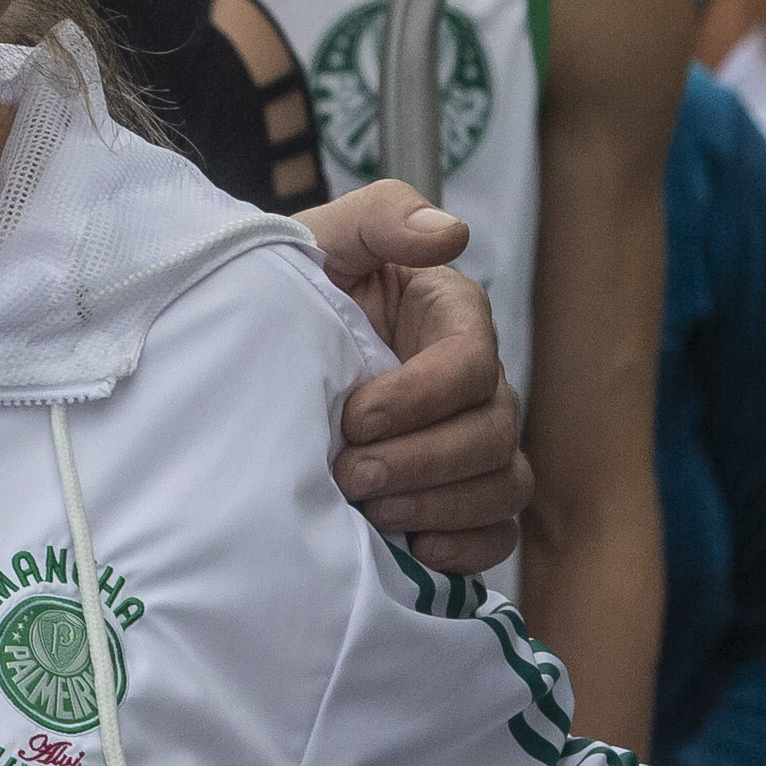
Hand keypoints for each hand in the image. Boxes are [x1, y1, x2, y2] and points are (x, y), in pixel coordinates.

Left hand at [303, 186, 527, 578]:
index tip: (352, 416)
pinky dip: (466, 547)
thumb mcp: (322, 239)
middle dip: (419, 461)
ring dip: (437, 505)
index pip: (471, 363)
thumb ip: (380, 217)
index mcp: (452, 317)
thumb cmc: (295, 292)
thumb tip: (451, 232)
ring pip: (503, 485)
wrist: (262, 355)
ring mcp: (475, 443)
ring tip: (371, 513)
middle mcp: (477, 383)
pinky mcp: (463, 495)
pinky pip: (497, 532)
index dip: (418, 397)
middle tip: (349, 475)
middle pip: (493, 434)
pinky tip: (413, 548)